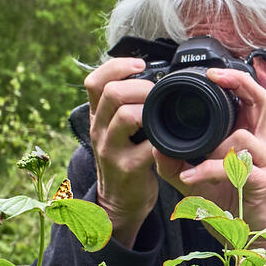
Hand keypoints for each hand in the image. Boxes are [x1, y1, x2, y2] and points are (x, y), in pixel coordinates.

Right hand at [84, 58, 159, 247]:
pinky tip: (171, 138)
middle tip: (158, 93)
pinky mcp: (128, 168)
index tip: (141, 64)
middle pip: (111, 93)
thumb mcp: (116, 129)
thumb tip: (151, 75)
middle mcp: (98, 129)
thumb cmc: (125, 157)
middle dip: (141, 86)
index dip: (117, 66)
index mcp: (97, 116)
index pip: (94, 81)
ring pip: (126, 115)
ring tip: (163, 114)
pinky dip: (163, 139)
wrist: (119, 201)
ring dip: (151, 109)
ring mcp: (111, 149)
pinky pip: (148, 146)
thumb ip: (125, 105)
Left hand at [152, 67, 265, 233]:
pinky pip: (235, 168)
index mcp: (248, 137)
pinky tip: (191, 178)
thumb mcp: (193, 178)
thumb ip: (175, 160)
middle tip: (214, 77)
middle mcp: (262, 146)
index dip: (235, 80)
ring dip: (211, 149)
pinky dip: (208, 171)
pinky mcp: (265, 182)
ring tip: (193, 166)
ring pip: (242, 137)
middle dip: (238, 83)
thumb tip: (155, 143)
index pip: (250, 99)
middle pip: (261, 101)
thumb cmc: (225, 205)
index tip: (211, 73)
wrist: (245, 239)